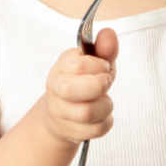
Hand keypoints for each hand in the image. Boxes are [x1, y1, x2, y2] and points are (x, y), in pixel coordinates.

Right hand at [41, 28, 118, 144]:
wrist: (62, 114)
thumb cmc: (84, 83)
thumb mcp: (95, 63)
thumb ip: (104, 49)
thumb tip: (109, 33)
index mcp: (61, 67)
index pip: (78, 65)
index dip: (98, 66)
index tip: (103, 67)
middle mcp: (55, 88)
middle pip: (70, 90)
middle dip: (97, 87)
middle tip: (106, 84)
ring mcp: (60, 112)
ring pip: (87, 113)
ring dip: (105, 106)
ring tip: (104, 100)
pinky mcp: (70, 132)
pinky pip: (96, 130)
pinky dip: (106, 122)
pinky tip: (101, 116)